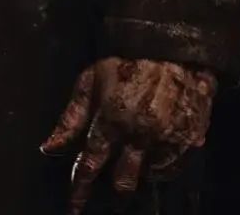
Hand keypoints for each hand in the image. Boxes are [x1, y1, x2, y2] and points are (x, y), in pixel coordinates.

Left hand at [41, 56, 216, 212]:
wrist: (173, 40)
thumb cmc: (125, 58)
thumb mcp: (91, 79)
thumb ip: (72, 116)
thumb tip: (48, 149)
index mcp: (112, 121)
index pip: (90, 166)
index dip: (80, 190)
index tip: (74, 208)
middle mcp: (140, 135)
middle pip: (124, 181)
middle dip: (116, 188)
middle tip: (113, 186)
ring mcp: (168, 137)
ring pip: (152, 174)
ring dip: (143, 169)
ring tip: (140, 155)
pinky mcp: (192, 135)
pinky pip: (176, 163)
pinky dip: (166, 161)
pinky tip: (160, 147)